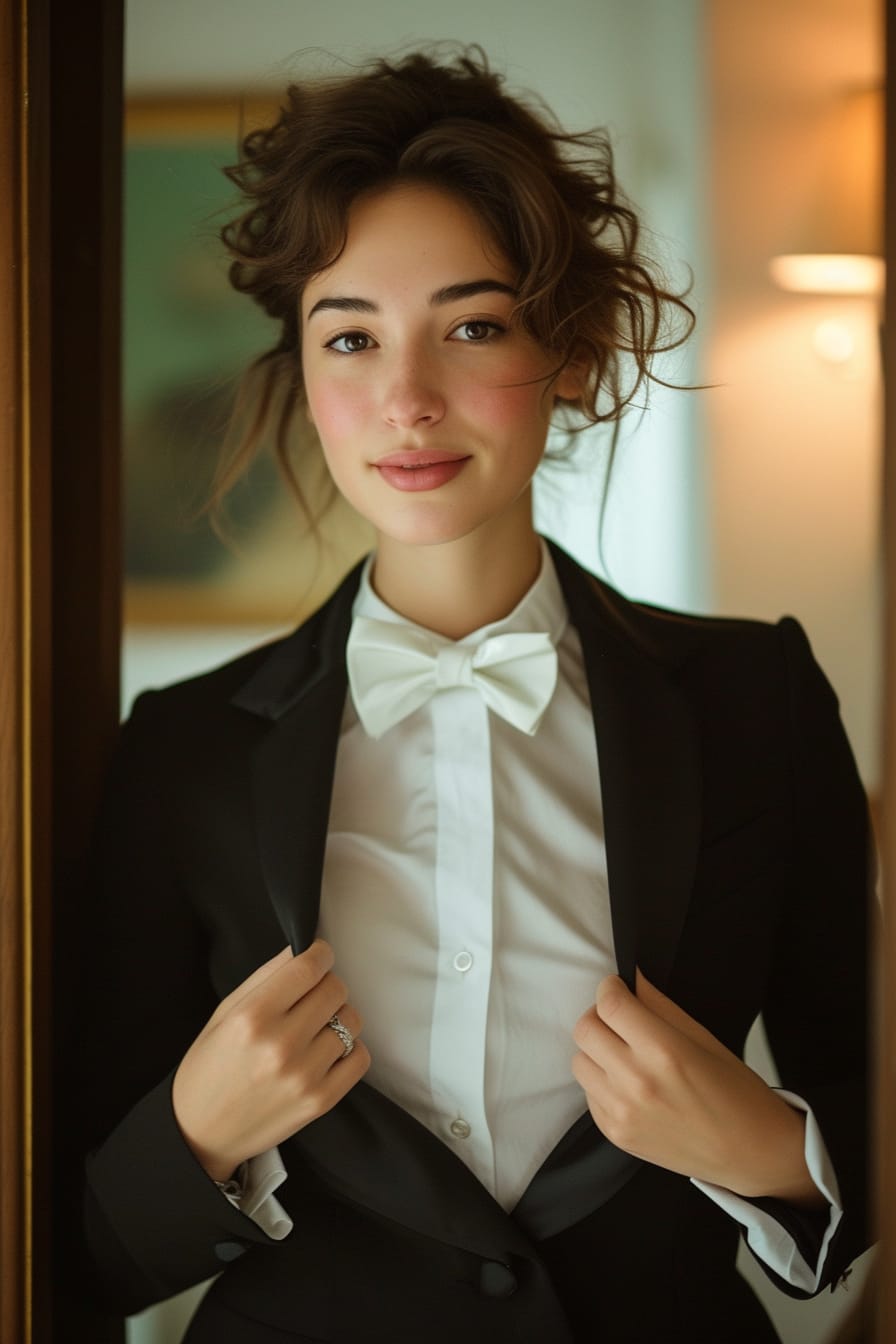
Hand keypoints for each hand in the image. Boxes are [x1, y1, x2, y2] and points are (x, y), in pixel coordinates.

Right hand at [172, 940, 369, 1181]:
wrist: (200, 1135)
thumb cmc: (208, 1068)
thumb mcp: (224, 1013)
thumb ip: (265, 977)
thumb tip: (302, 948)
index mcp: (252, 1017)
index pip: (308, 968)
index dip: (320, 954)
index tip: (318, 956)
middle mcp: (280, 1045)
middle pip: (336, 989)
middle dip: (327, 984)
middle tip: (311, 996)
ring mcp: (304, 1075)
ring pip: (352, 1020)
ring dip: (338, 1017)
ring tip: (315, 1028)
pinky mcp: (320, 1101)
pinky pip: (360, 1057)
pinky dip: (349, 1049)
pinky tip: (326, 1052)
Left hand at [572, 971, 822, 1206]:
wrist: (751, 1154)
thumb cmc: (737, 1092)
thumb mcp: (704, 1038)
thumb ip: (660, 1006)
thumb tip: (632, 979)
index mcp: (664, 1051)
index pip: (610, 1005)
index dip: (610, 988)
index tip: (617, 987)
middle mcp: (636, 1082)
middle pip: (585, 1030)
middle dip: (599, 1015)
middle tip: (620, 1018)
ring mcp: (622, 1113)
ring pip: (579, 1061)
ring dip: (596, 1050)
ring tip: (623, 1053)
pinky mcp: (616, 1135)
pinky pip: (588, 1093)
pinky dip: (601, 1082)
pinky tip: (627, 1084)